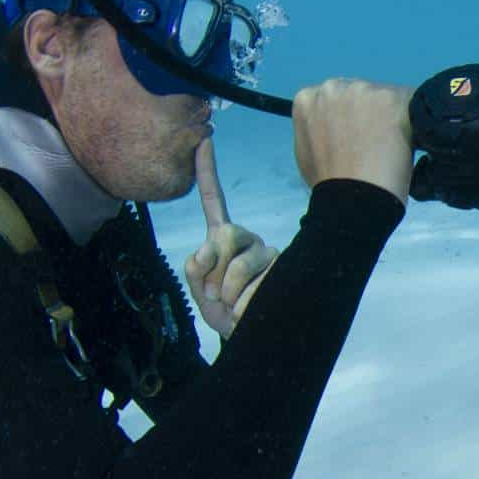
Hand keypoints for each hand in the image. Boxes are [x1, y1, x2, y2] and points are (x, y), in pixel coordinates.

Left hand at [184, 139, 276, 337]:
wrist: (247, 339)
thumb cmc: (222, 311)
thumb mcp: (199, 291)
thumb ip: (195, 269)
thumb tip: (205, 254)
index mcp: (223, 236)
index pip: (214, 199)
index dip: (207, 170)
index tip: (204, 139)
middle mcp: (248, 240)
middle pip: (227, 234)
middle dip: (213, 267)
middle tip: (212, 294)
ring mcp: (269, 254)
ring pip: (241, 263)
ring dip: (227, 291)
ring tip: (228, 305)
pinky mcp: (284, 271)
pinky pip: (257, 284)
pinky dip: (243, 304)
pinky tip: (248, 312)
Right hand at [290, 78, 413, 200]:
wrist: (352, 199)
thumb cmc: (329, 184)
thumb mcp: (308, 152)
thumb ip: (320, 131)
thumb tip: (335, 130)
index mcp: (308, 99)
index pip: (336, 100)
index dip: (351, 118)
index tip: (359, 136)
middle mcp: (333, 87)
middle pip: (362, 93)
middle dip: (371, 113)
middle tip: (378, 144)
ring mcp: (363, 90)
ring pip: (387, 97)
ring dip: (394, 117)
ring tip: (393, 149)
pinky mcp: (392, 98)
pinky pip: (413, 104)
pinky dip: (416, 122)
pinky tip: (412, 143)